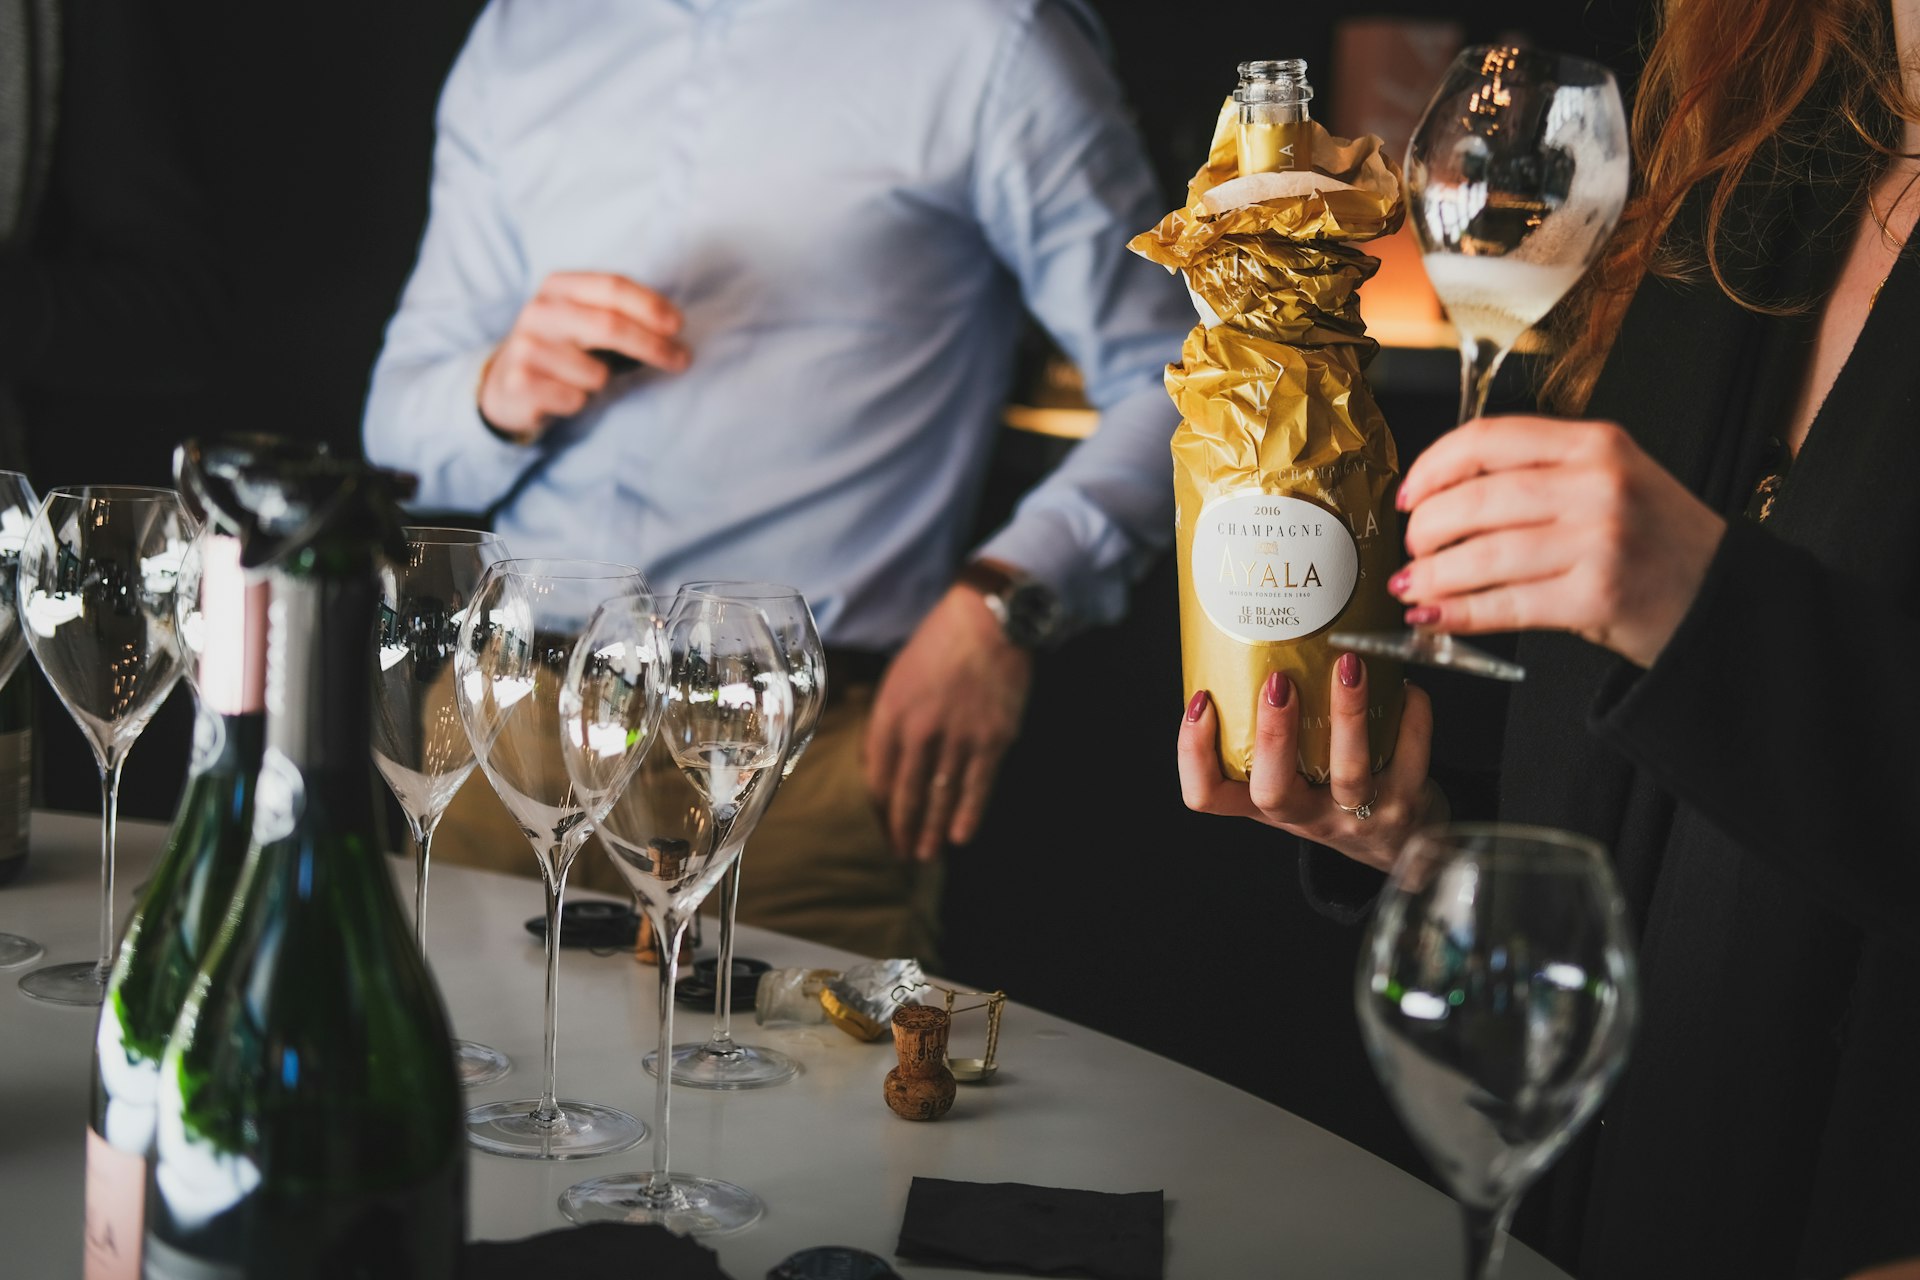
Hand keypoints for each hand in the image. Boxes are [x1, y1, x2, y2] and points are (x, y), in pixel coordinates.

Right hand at [478, 271, 689, 441]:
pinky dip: (580, 402)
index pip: (613, 286)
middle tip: (681, 360)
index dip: (650, 305)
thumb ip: (619, 314)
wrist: (505, 383)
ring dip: (604, 383)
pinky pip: (575, 399)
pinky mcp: (519, 381)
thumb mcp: (583, 319)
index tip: (678, 326)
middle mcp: (540, 310)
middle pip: (610, 326)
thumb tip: (672, 329)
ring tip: (586, 380)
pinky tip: (563, 394)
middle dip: (653, 346)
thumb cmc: (562, 350)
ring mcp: (526, 346)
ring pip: (595, 373)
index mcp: (559, 286)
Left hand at [864, 584, 1032, 860]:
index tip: (875, 827)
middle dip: (900, 828)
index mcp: (890, 714)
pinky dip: (968, 815)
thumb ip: (888, 720)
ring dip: (931, 830)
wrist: (988, 623)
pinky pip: (977, 787)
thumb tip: (880, 760)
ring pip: (941, 797)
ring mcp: (958, 738)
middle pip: (905, 793)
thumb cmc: (938, 646)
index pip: (876, 774)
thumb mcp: (897, 678)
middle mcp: (920, 732)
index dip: (876, 806)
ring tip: (924, 855)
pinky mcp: (992, 740)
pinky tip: (960, 837)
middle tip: (897, 854)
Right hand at [1177, 655, 1443, 872]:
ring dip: (1347, 715)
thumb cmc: (1332, 794)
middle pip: (1274, 793)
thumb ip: (1271, 734)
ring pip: (1348, 774)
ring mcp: (1356, 816)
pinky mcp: (1405, 804)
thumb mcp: (1291, 777)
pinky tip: (1404, 684)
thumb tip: (1260, 640)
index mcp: (1264, 805)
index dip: (1194, 754)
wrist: (1400, 843)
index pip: (1207, 796)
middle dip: (1273, 734)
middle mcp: (1305, 817)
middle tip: (1276, 682)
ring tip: (1348, 665)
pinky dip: (1411, 716)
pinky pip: (1410, 757)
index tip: (1201, 702)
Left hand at [1392, 416, 1725, 667]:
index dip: (1433, 467)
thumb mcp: (1611, 481)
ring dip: (1434, 574)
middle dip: (1427, 527)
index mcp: (1597, 444)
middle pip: (1478, 498)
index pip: (1490, 438)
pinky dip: (1461, 612)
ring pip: (1485, 553)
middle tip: (1411, 547)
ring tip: (1411, 586)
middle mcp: (1600, 484)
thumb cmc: (1656, 542)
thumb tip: (1441, 498)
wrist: (1725, 599)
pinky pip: (1507, 604)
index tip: (1408, 494)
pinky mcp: (1599, 597)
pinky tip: (1435, 616)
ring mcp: (1602, 541)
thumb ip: (1539, 475)